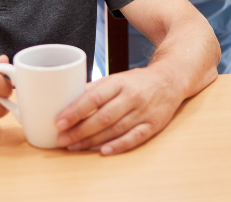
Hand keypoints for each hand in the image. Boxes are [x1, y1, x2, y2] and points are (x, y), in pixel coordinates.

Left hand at [54, 67, 184, 155]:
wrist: (171, 80)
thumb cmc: (138, 81)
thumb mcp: (117, 78)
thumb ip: (94, 89)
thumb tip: (67, 100)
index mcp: (120, 82)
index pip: (94, 98)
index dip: (75, 111)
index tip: (59, 122)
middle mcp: (133, 97)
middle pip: (103, 117)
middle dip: (80, 130)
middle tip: (62, 139)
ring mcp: (144, 112)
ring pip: (115, 130)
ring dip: (92, 141)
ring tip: (74, 146)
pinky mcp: (153, 125)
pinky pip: (134, 138)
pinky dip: (118, 146)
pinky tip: (103, 152)